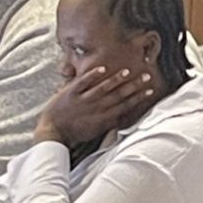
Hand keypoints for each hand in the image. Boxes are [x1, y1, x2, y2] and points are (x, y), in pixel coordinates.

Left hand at [34, 66, 153, 147]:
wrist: (53, 132)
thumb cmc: (75, 133)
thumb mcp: (96, 131)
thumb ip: (109, 122)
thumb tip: (122, 115)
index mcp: (103, 118)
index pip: (125, 106)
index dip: (138, 97)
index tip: (149, 90)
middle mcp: (96, 108)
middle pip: (118, 95)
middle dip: (133, 86)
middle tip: (146, 76)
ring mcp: (83, 100)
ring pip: (103, 88)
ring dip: (116, 79)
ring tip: (128, 71)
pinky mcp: (71, 93)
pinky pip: (83, 82)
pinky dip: (92, 76)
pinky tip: (102, 69)